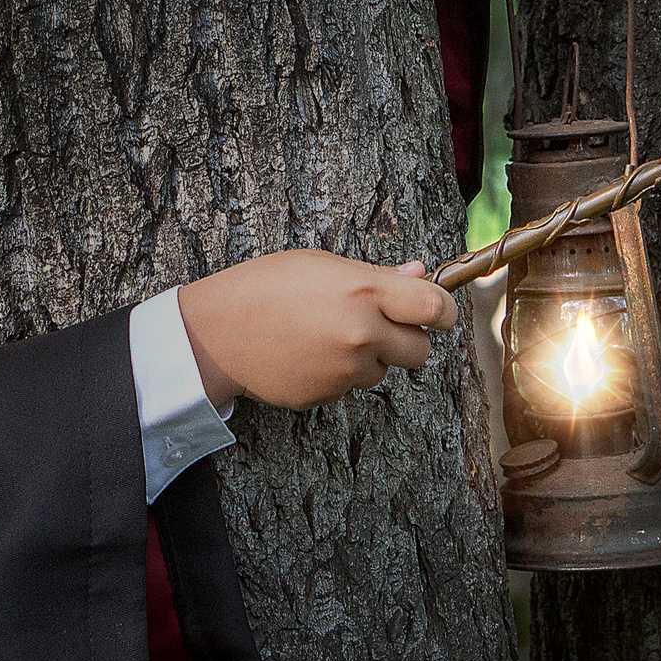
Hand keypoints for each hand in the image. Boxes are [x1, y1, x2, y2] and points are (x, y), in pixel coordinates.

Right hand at [175, 249, 459, 409]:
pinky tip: (309, 354)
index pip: (435, 309)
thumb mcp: (321, 264)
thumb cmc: (265, 286)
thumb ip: (376, 275)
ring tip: (328, 335)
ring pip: (383, 370)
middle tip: (382, 325)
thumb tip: (420, 275)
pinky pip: (350, 386)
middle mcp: (362, 334)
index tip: (438, 311)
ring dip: (370, 357)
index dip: (443, 311)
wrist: (216, 333)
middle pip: (420, 350)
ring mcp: (345, 370)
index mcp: (364, 292)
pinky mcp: (328, 395)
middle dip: (409, 339)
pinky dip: (340, 374)